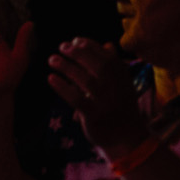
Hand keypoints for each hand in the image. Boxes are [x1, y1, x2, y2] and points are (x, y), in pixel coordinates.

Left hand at [46, 37, 150, 156]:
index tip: (75, 40)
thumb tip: (107, 44)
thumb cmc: (120, 107)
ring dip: (67, 67)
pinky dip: (62, 87)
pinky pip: (76, 99)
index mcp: (124, 79)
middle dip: (78, 53)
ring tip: (52, 59)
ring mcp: (106, 103)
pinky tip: (51, 78)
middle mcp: (117, 89)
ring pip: (86, 80)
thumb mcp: (122, 86)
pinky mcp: (94, 116)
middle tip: (62, 46)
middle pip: (99, 66)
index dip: (91, 46)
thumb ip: (114, 66)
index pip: (108, 57)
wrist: (127, 139)